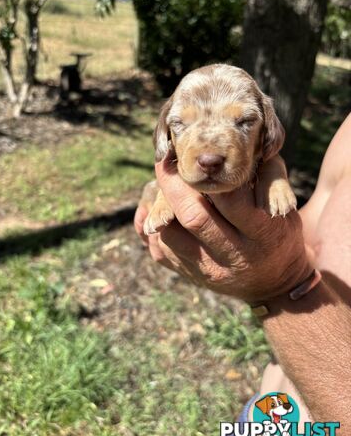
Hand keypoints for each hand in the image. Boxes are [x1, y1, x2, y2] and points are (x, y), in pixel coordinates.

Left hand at [135, 158, 311, 303]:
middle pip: (194, 217)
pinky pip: (160, 250)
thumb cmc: (277, 231)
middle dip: (173, 184)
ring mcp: (210, 270)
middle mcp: (235, 255)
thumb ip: (265, 173)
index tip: (194, 153)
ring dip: (160, 206)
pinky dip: (151, 226)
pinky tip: (154, 208)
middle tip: (164, 162)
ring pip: (171, 235)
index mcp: (263, 233)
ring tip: (160, 185)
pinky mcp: (191, 276)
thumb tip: (227, 153)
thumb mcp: (283, 202)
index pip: (230, 199)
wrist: (273, 282)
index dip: (209, 174)